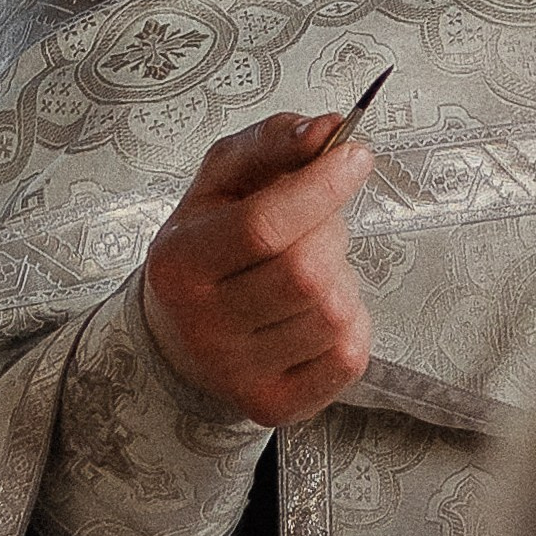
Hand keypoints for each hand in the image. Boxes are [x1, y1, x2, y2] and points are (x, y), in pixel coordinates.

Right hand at [141, 112, 374, 423]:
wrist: (180, 335)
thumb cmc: (211, 245)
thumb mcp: (224, 181)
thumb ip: (273, 143)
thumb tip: (330, 130)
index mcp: (180, 263)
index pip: (263, 226)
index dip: (320, 187)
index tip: (355, 157)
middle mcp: (202, 326)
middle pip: (305, 272)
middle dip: (329, 235)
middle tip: (316, 227)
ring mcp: (239, 373)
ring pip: (333, 313)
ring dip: (341, 280)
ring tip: (311, 273)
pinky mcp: (275, 406)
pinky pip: (349, 355)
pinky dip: (352, 323)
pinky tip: (318, 313)